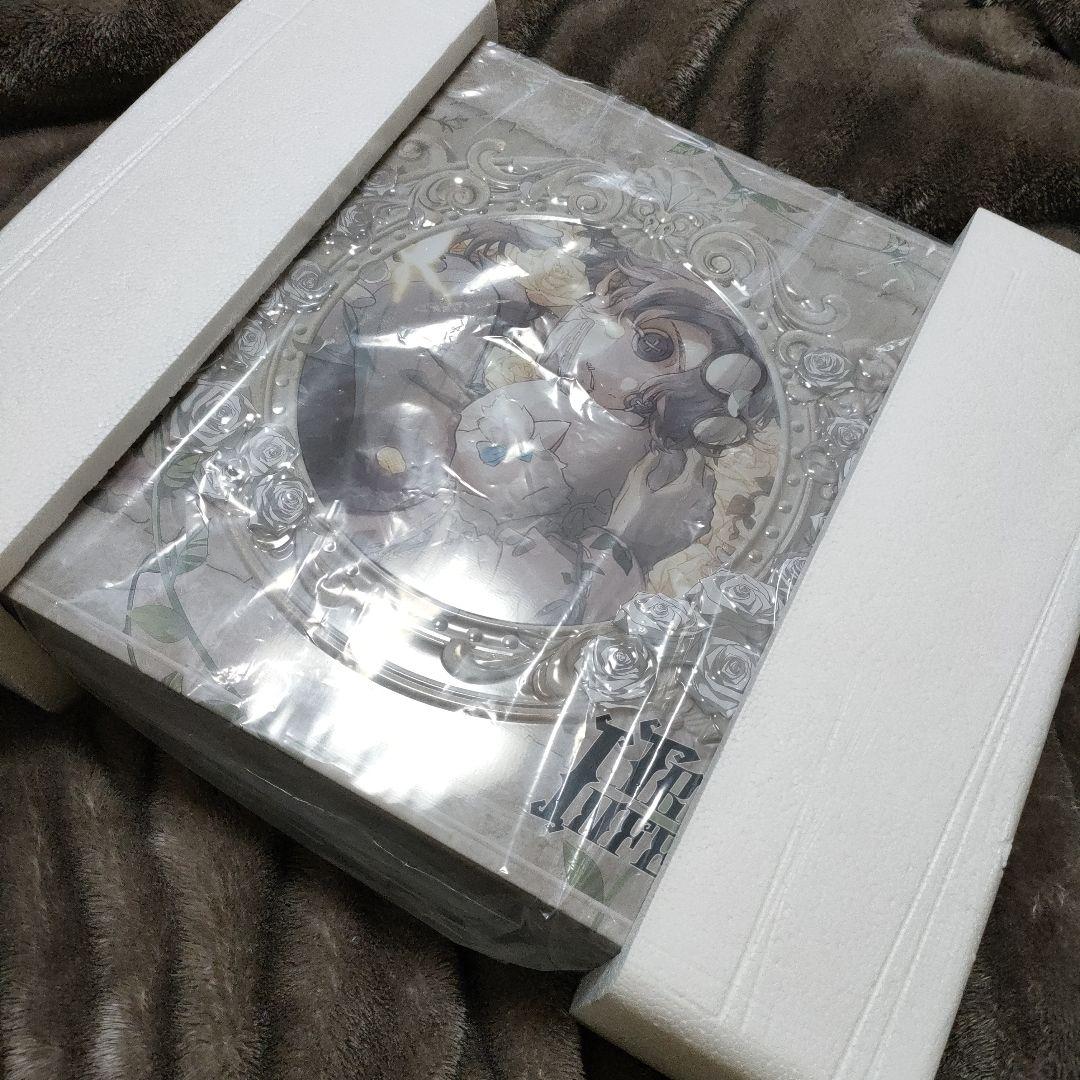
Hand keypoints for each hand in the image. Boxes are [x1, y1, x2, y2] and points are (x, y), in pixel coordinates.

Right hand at [607, 448, 716, 569]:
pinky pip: (706, 513)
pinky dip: (699, 505)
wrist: (630, 552)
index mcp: (688, 485)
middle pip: (708, 475)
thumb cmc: (631, 515)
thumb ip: (649, 462)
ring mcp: (703, 519)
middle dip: (697, 468)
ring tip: (684, 486)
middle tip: (683, 466)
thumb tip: (659, 449)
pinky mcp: (699, 532)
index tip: (681, 448)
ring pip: (709, 495)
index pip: (698, 459)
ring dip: (700, 487)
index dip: (690, 451)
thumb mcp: (634, 483)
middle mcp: (703, 501)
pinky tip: (686, 507)